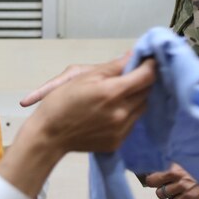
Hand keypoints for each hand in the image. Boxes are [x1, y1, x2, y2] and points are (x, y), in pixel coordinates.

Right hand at [30, 55, 154, 154]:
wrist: (49, 135)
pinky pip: (132, 123)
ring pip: (142, 108)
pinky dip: (128, 114)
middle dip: (141, 81)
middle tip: (129, 76)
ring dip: (136, 98)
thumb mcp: (83, 77)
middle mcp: (121, 112)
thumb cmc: (61, 102)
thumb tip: (132, 56)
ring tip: (119, 94)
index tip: (147, 61)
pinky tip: (113, 111)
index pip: (146, 76)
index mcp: (112, 92)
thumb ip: (112, 67)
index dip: (149, 65)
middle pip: (146, 92)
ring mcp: (121, 130)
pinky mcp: (118, 142)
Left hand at [144, 163, 198, 198]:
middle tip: (161, 182)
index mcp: (175, 159)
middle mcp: (177, 172)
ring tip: (173, 189)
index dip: (150, 170)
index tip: (151, 173)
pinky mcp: (190, 196)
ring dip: (165, 192)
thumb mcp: (190, 155)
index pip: (152, 165)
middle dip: (155, 183)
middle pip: (151, 181)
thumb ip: (176, 159)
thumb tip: (161, 166)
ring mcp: (183, 185)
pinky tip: (180, 196)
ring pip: (160, 194)